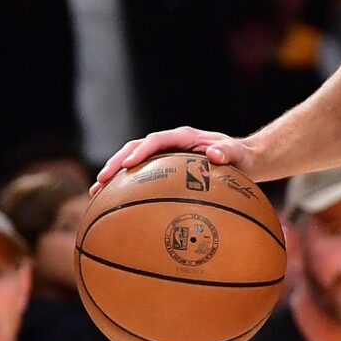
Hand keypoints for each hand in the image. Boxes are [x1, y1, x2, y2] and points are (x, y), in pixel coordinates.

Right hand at [96, 126, 254, 186]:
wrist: (244, 159)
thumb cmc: (242, 158)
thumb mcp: (239, 155)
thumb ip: (229, 152)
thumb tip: (215, 154)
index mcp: (184, 137)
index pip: (157, 140)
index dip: (140, 151)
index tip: (127, 165)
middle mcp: (171, 143)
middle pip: (136, 148)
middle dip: (116, 162)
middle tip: (101, 180)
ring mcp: (166, 155)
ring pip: (133, 160)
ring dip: (114, 174)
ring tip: (96, 192)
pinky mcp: (165, 167)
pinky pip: (142, 174)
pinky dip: (126, 185)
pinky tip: (113, 202)